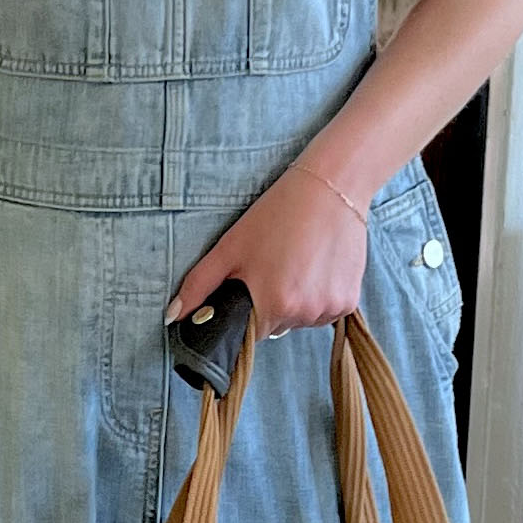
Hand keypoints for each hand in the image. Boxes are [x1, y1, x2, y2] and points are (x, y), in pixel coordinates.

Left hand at [168, 166, 369, 339]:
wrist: (330, 188)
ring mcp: (330, 308)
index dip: (249, 310)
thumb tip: (172, 316)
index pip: (251, 333)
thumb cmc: (276, 214)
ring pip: (302, 319)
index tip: (253, 285)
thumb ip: (199, 285)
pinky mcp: (350, 301)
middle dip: (272, 304)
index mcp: (271, 303)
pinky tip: (317, 266)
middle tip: (275, 265)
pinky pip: (327, 312)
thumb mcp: (230, 246)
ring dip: (297, 301)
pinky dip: (320, 296)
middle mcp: (303, 312)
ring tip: (298, 262)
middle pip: (278, 326)